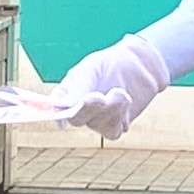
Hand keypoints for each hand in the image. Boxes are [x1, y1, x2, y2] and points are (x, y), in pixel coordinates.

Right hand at [50, 34, 169, 140]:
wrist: (141, 63)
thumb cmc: (111, 63)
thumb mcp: (92, 68)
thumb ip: (78, 86)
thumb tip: (61, 106)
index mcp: (67, 94)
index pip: (53, 107)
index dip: (53, 111)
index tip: (65, 107)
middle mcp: (80, 110)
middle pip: (76, 119)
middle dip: (87, 109)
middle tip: (96, 96)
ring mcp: (98, 120)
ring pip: (97, 126)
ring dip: (109, 110)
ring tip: (118, 91)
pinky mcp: (117, 125)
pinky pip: (113, 131)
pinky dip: (119, 116)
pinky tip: (125, 100)